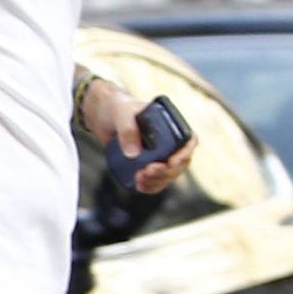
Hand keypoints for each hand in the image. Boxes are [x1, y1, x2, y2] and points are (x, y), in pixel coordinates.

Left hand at [80, 69, 186, 194]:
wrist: (104, 115)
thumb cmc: (118, 108)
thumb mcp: (122, 114)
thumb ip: (128, 130)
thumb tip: (133, 154)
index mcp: (171, 124)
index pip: (188, 140)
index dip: (185, 154)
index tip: (170, 162)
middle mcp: (169, 141)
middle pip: (180, 163)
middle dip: (166, 172)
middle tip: (147, 172)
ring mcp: (159, 154)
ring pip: (169, 174)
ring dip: (158, 181)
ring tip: (139, 179)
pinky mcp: (147, 164)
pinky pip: (156, 180)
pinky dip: (151, 186)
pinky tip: (139, 186)